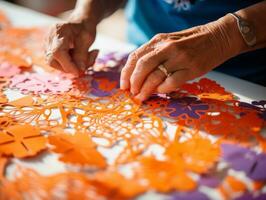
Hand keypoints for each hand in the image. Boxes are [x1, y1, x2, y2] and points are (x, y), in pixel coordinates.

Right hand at [45, 17, 97, 75]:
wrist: (80, 23)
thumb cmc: (84, 29)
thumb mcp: (88, 39)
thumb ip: (82, 54)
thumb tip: (79, 71)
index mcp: (59, 31)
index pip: (58, 52)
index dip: (68, 65)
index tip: (79, 72)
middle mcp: (49, 38)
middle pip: (53, 61)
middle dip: (71, 67)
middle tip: (88, 60)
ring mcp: (47, 45)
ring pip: (55, 64)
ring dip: (72, 66)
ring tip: (86, 57)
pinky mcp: (49, 52)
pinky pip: (57, 64)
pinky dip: (70, 65)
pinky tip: (79, 58)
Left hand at [120, 15, 243, 101]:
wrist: (218, 38)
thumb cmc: (191, 43)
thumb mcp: (169, 42)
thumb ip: (154, 54)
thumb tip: (137, 75)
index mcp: (159, 40)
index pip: (135, 57)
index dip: (126, 73)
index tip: (123, 85)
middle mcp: (167, 47)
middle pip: (142, 66)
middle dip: (133, 83)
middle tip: (132, 93)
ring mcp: (179, 58)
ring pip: (154, 76)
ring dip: (145, 90)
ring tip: (142, 97)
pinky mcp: (191, 69)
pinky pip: (171, 83)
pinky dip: (162, 90)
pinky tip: (160, 92)